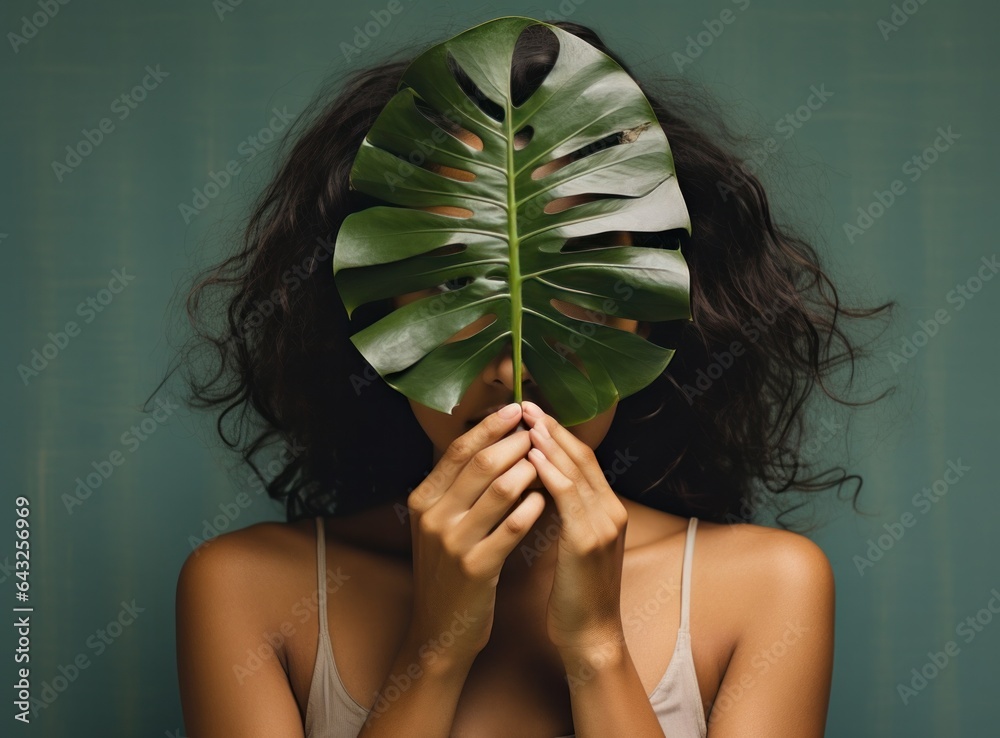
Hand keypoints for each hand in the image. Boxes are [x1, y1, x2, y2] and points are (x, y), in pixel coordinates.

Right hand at [405, 404, 545, 668]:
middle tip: (539, 430)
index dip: (490, 426)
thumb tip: (492, 441)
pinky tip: (545, 500)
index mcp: (423, 500)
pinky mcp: (477, 568)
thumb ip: (457, 487)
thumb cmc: (448, 571)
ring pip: (500, 490)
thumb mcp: (440, 526)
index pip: (459, 450)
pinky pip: (513, 527)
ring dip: (529, 470)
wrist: (440, 631)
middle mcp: (434, 517)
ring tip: (547, 462)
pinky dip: (532, 508)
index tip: (517, 409)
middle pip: (480, 464)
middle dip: (515, 442)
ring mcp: (453, 543)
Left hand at [520, 400, 629, 654]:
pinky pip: (567, 498)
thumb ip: (567, 512)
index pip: (583, 459)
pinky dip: (549, 474)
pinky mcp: (588, 542)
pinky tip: (529, 458)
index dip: (558, 433)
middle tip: (525, 405)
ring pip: (575, 471)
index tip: (532, 412)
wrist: (591, 636)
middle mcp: (611, 510)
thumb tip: (538, 481)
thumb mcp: (574, 544)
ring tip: (524, 420)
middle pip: (581, 457)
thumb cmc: (576, 593)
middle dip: (551, 429)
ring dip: (548, 443)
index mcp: (608, 509)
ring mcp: (603, 525)